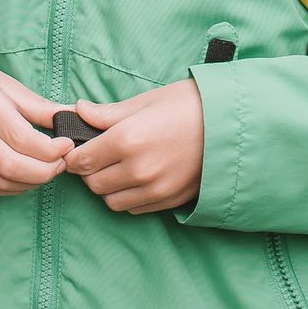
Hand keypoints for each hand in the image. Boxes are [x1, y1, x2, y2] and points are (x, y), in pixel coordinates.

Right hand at [0, 50, 71, 197]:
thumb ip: (38, 105)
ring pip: (0, 182)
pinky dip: (10, 187)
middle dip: (46, 171)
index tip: (66, 145)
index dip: (52, 150)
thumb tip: (71, 116)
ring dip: (31, 183)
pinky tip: (24, 177)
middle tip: (61, 162)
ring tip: (46, 169)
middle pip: (13, 167)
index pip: (25, 141)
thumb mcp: (3, 82)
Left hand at [65, 80, 203, 214]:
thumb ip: (108, 113)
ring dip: (107, 186)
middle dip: (89, 170)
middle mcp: (138, 169)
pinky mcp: (169, 201)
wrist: (234, 124)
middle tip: (98, 155)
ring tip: (118, 167)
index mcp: (127, 139)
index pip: (80, 160)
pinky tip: (136, 177)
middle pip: (92, 183)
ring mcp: (155, 189)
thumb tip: (79, 111)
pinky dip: (128, 196)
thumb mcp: (146, 101)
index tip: (76, 148)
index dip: (73, 155)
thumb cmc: (190, 105)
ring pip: (110, 200)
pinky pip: (134, 208)